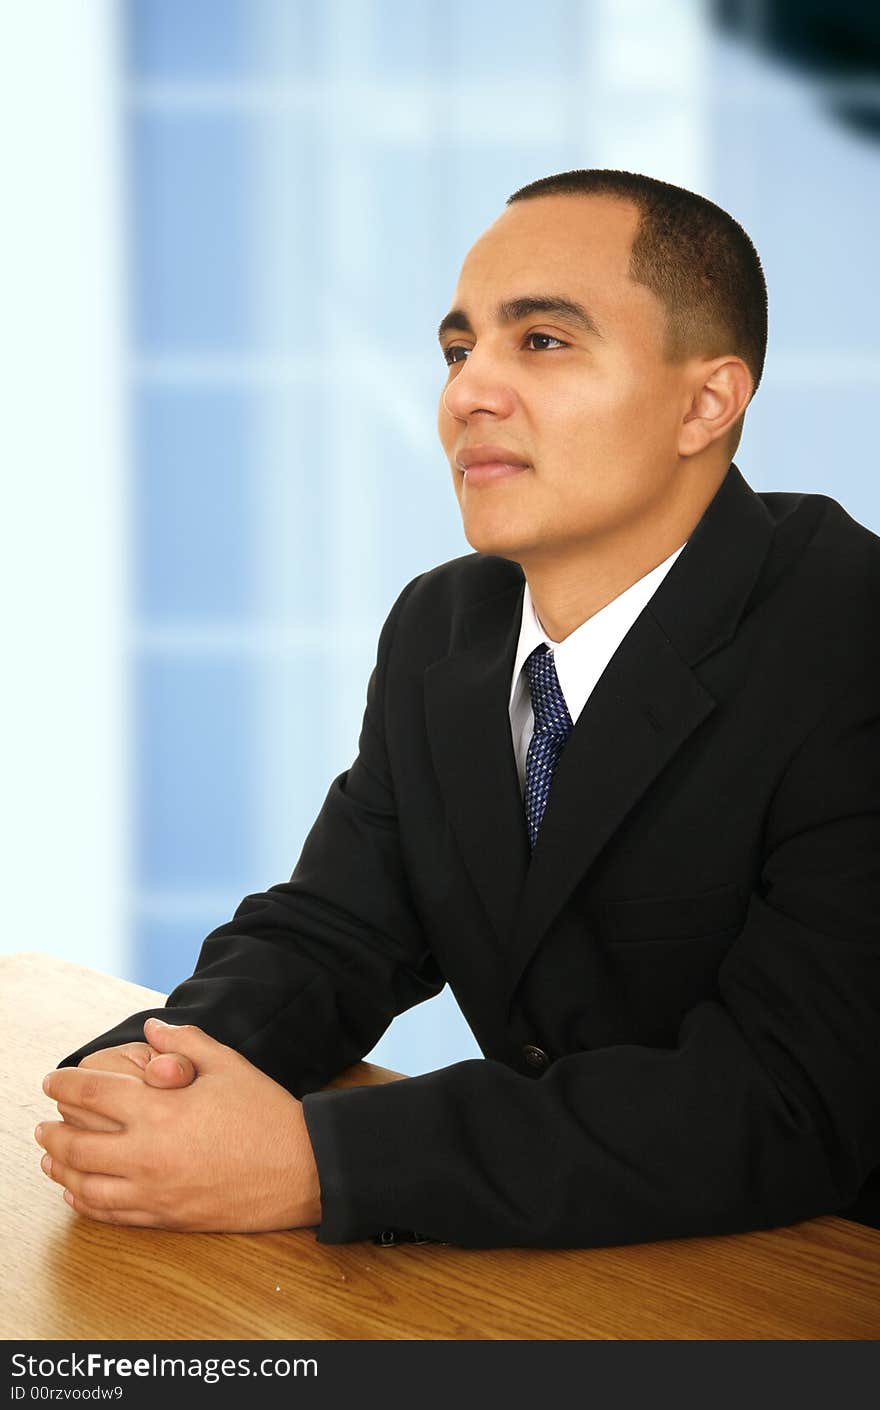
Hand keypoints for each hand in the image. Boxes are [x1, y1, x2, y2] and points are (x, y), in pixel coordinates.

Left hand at [36, 1019, 320, 1231]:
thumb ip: (185, 1042)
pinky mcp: (166, 1216)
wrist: (301, 1168)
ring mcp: (154, 1190)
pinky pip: (111, 1213)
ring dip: (62, 1169)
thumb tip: (153, 1029)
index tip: (51, 1080)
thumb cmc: (265, 1112)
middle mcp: (147, 1154)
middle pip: (77, 1143)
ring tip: (51, 1157)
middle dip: (53, 1131)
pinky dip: (85, 1202)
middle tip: (42, 1124)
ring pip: (86, 1184)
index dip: (64, 1083)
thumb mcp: (227, 1064)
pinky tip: (77, 1193)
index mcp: (160, 1110)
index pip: (91, 1093)